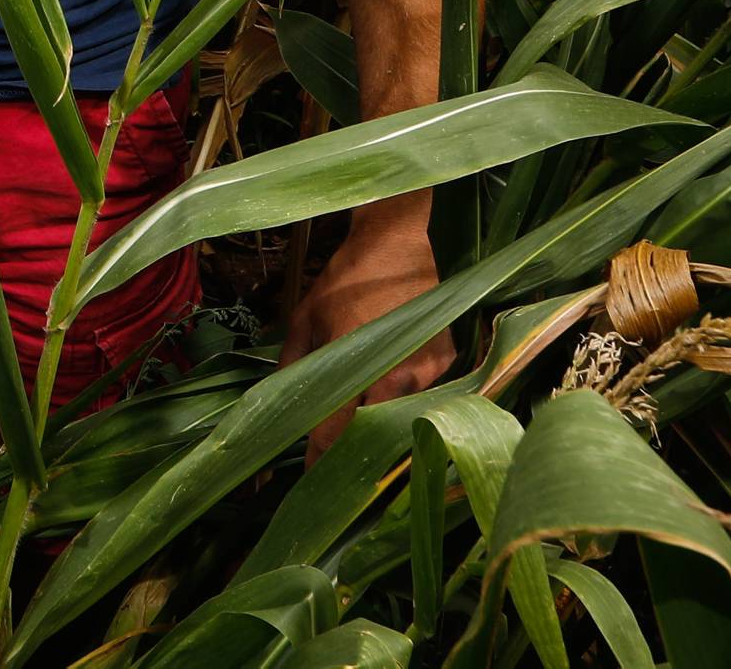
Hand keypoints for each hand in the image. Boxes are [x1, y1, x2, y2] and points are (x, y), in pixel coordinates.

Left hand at [280, 217, 450, 460]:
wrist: (400, 244)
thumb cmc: (345, 281)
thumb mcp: (305, 320)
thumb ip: (293, 368)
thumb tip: (281, 410)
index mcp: (356, 363)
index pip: (336, 431)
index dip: (320, 461)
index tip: (310, 485)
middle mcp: (398, 375)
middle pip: (374, 435)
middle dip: (355, 455)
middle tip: (336, 470)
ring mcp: (429, 372)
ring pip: (402, 418)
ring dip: (382, 428)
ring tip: (363, 436)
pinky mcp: (449, 364)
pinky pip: (423, 396)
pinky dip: (406, 401)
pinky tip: (392, 395)